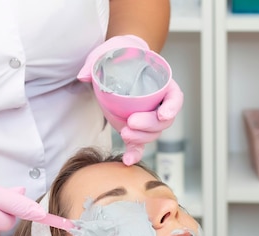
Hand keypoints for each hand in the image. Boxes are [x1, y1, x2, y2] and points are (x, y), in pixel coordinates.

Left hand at [78, 35, 183, 165]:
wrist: (116, 65)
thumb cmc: (119, 57)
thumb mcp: (109, 53)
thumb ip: (96, 62)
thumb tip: (83, 75)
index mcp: (162, 84)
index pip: (175, 97)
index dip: (172, 107)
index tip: (163, 114)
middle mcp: (159, 103)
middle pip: (163, 120)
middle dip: (149, 125)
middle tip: (130, 123)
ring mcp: (148, 119)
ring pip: (153, 134)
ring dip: (140, 138)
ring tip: (123, 133)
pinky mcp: (136, 130)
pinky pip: (139, 145)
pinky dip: (134, 153)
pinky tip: (128, 160)